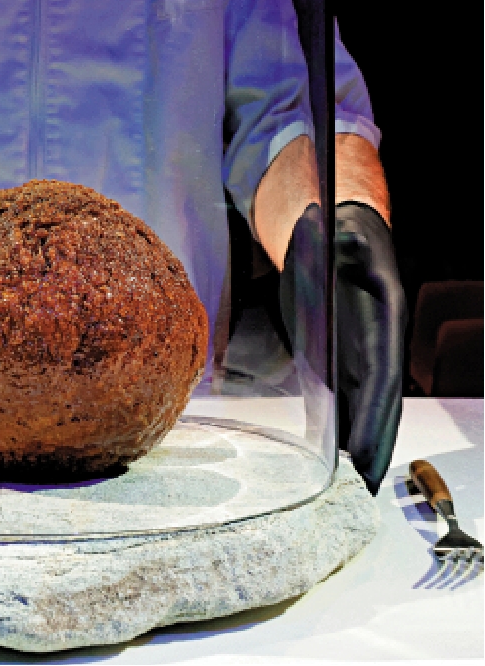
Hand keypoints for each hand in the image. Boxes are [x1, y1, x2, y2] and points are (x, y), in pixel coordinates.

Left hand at [280, 202, 406, 494]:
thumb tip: (346, 239)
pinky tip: (337, 451)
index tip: (365, 452)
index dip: (375, 416)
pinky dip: (345, 422)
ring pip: (365, 402)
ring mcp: (362, 348)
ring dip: (363, 439)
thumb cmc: (338, 231)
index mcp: (384, 316)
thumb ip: (346, 241)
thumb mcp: (342, 232)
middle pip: (379, 399)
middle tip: (368, 484)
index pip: (380, 375)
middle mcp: (378, 339)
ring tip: (358, 480)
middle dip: (376, 441)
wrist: (333, 231)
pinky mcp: (343, 352)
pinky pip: (347, 393)